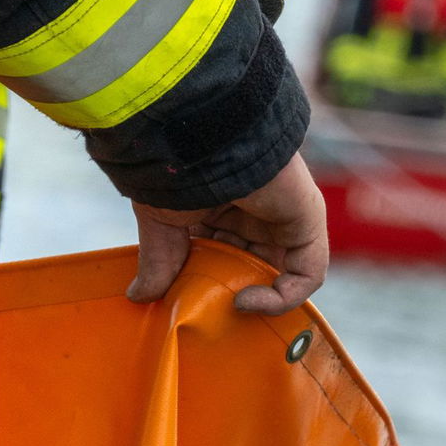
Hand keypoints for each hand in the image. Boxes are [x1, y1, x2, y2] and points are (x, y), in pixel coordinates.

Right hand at [126, 153, 327, 315]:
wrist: (201, 139)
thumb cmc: (176, 168)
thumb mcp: (162, 222)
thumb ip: (159, 261)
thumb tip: (138, 296)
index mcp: (225, 206)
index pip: (226, 254)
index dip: (208, 280)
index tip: (185, 295)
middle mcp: (258, 212)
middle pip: (254, 266)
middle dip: (232, 290)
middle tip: (207, 306)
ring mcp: (285, 217)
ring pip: (283, 274)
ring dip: (257, 298)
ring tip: (225, 306)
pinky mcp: (307, 222)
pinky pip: (308, 273)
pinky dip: (282, 296)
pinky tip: (245, 300)